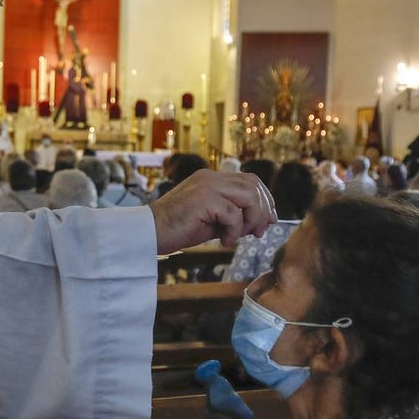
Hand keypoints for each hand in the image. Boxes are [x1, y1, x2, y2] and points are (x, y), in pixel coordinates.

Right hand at [149, 170, 276, 252]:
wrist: (149, 232)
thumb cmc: (178, 229)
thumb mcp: (213, 222)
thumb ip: (234, 218)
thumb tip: (261, 223)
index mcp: (212, 179)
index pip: (250, 181)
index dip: (265, 199)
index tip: (269, 220)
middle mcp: (211, 177)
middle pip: (254, 185)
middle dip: (263, 210)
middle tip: (258, 232)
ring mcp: (207, 186)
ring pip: (248, 196)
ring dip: (251, 219)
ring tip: (239, 236)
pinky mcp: (204, 198)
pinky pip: (233, 214)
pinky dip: (234, 231)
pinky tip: (223, 241)